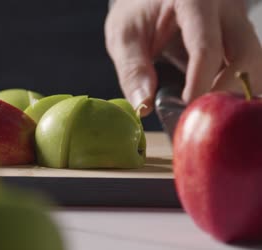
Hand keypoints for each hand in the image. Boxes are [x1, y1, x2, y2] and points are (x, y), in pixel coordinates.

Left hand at [105, 0, 261, 115]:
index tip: (188, 109)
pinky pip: (247, 66)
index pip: (207, 46)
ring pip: (254, 62)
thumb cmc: (137, 10)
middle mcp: (226, 9)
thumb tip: (144, 107)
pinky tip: (210, 102)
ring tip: (204, 110)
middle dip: (227, 91)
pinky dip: (232, 87)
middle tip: (200, 114)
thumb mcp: (124, 35)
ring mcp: (238, 22)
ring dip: (234, 91)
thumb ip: (132, 69)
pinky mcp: (239, 37)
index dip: (200, 82)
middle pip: (246, 55)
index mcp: (195, 1)